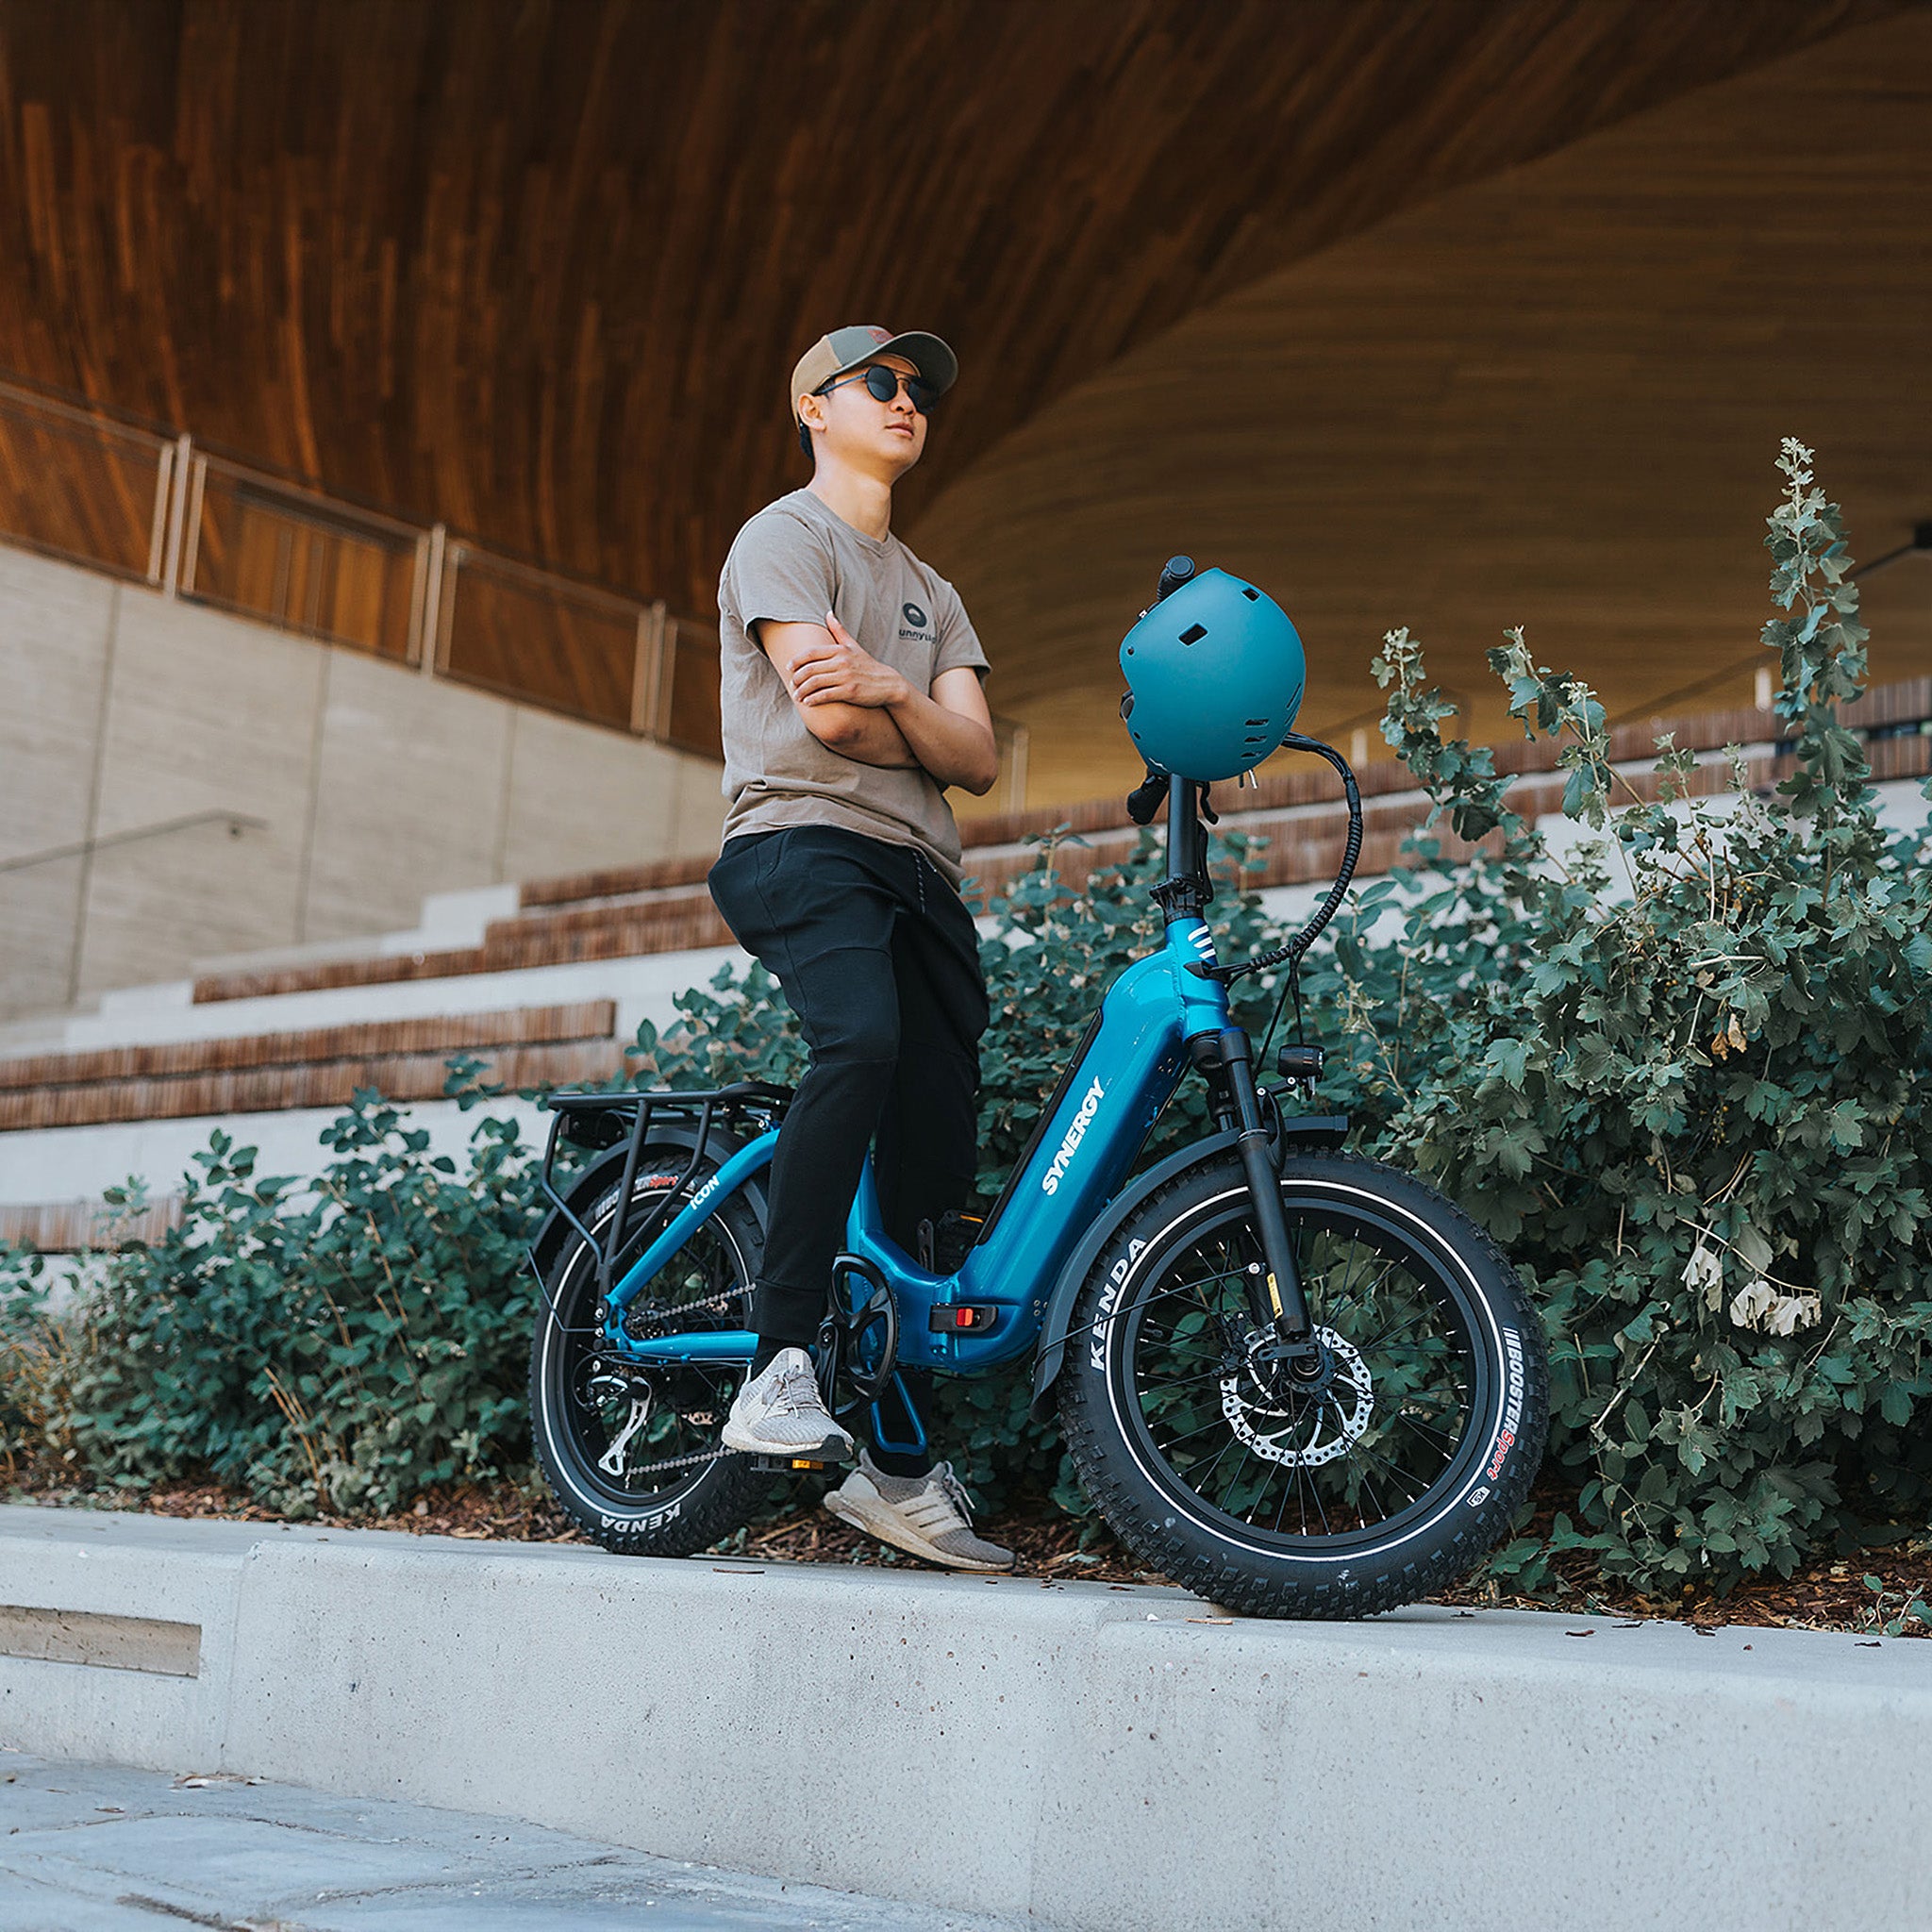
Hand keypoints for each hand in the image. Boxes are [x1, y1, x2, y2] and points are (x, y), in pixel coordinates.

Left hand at [787, 610, 912, 709]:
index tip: (788, 667)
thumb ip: (839, 630)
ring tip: (797, 696)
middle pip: (810, 669)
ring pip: (815, 683)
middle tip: (792, 685)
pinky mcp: (850, 691)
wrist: (888, 684)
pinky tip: (808, 702)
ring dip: (802, 691)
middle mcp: (842, 662)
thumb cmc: (868, 665)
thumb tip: (828, 613)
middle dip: (797, 678)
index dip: (796, 660)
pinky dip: (814, 699)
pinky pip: (826, 695)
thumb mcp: (854, 646)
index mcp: (840, 650)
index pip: (811, 653)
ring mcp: (846, 677)